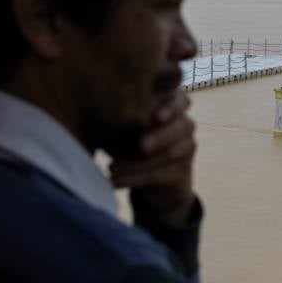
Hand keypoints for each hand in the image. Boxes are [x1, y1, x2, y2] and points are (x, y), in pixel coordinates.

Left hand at [110, 92, 196, 225]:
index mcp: (174, 109)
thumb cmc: (136, 142)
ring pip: (169, 154)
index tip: (157, 115)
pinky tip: (115, 181)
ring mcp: (187, 149)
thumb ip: (125, 116)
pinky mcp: (181, 172)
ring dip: (137, 163)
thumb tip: (94, 108)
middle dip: (161, 136)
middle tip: (141, 144)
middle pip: (182, 127)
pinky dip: (134, 179)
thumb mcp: (132, 126)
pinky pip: (159, 175)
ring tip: (111, 168)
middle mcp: (186, 126)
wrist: (158, 179)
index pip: (182, 101)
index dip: (173, 106)